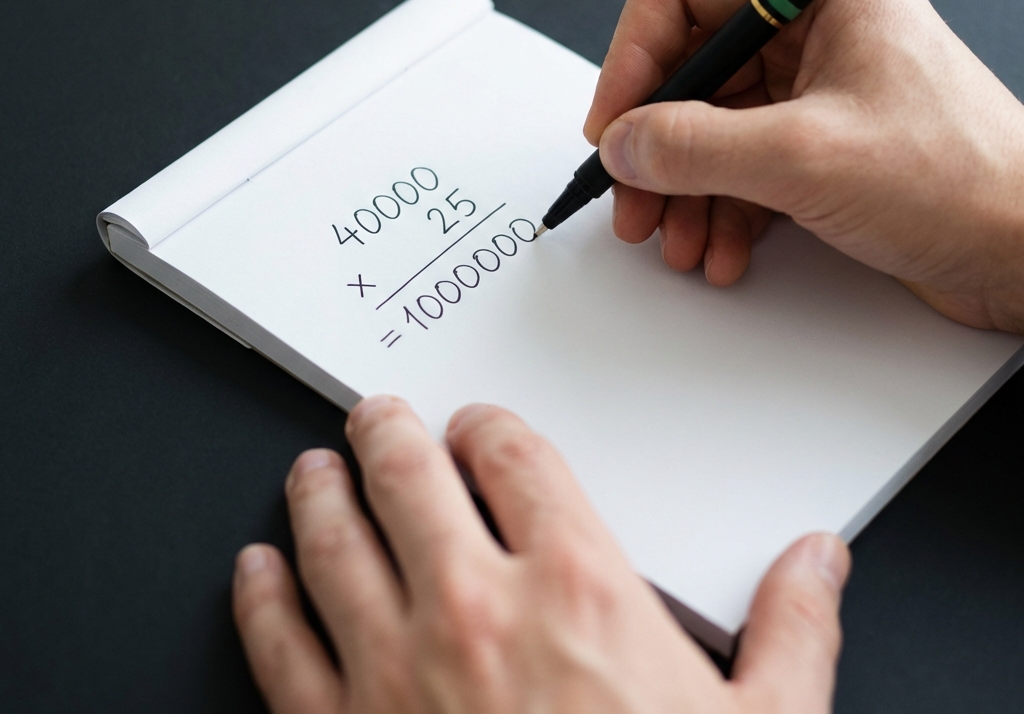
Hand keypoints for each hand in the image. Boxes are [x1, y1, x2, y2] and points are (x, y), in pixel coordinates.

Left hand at [233, 396, 849, 713]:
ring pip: (335, 542)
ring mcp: (397, 672)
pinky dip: (262, 596)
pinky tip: (256, 569)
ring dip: (318, 493)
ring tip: (313, 469)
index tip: (480, 424)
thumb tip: (820, 559)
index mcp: (577, 588)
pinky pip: (281, 646)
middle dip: (388, 431)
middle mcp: (476, 609)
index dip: (491, 425)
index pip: (516, 455)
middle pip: (410, 474)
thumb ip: (793, 631)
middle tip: (376, 416)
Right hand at [584, 0, 1023, 332]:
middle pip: (684, 67)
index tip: (614, 124)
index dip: (632, 55)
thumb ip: (695, 146)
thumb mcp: (806, 158)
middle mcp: (809, 29)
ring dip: (680, 190)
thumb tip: (623, 143)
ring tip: (677, 241)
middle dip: (653, 143)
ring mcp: (809, 90)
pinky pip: (734, 167)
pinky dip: (717, 212)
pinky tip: (722, 252)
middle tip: (632, 200)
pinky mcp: (812, 145)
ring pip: (703, 126)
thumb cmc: (963, 179)